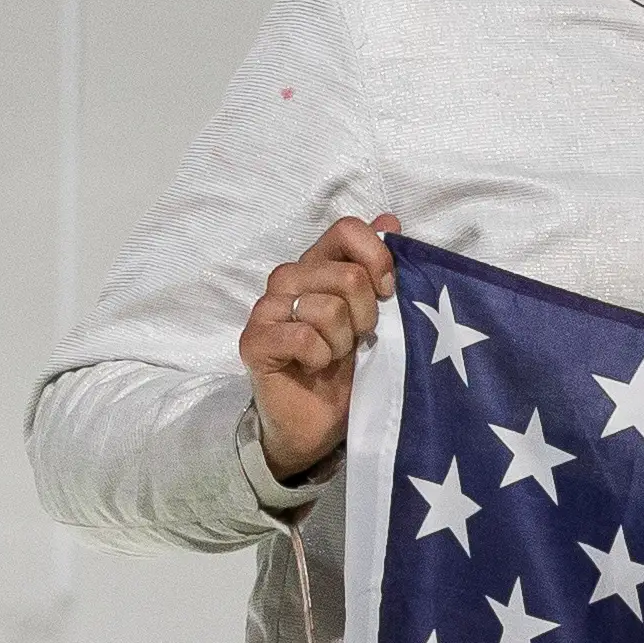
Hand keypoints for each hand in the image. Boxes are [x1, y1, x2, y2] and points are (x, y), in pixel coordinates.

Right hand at [238, 217, 397, 489]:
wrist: (317, 423)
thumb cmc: (348, 367)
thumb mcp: (374, 317)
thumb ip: (377, 269)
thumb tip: (389, 219)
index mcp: (318, 265)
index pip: (346, 230)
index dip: (377, 258)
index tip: (389, 292)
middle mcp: (289, 278)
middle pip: (347, 276)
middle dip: (366, 315)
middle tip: (358, 338)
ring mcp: (267, 308)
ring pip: (327, 308)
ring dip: (343, 342)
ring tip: (335, 355)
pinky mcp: (254, 341)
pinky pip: (303, 337)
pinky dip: (320, 357)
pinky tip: (315, 367)